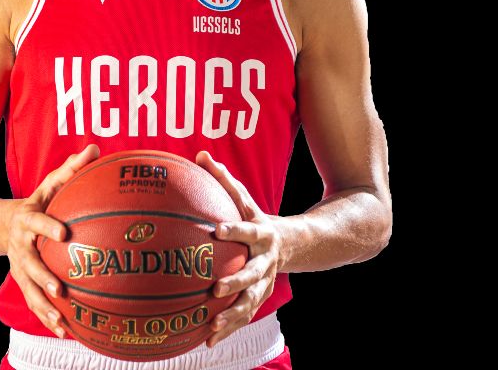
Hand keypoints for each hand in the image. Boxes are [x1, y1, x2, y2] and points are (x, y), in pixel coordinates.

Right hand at [6, 144, 100, 338]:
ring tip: (61, 322)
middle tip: (60, 289)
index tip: (64, 234)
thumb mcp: (50, 184)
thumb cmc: (39, 202)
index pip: (36, 222)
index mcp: (28, 219)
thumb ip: (71, 169)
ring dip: (43, 307)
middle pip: (28, 264)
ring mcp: (19, 267)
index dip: (47, 227)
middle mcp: (20, 246)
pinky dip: (47, 317)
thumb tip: (96, 148)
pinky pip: (34, 302)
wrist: (4, 224)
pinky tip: (66, 332)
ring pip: (28, 289)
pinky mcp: (23, 282)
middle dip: (42, 277)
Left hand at [195, 150, 284, 347]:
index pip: (247, 229)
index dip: (234, 230)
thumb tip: (200, 155)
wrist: (297, 243)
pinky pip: (244, 315)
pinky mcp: (260, 296)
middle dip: (236, 282)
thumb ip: (224, 180)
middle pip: (253, 273)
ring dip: (232, 315)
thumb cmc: (258, 218)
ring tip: (212, 326)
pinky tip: (207, 341)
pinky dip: (228, 329)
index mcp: (261, 233)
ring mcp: (266, 281)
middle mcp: (266, 260)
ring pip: (251, 301)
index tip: (216, 230)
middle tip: (215, 288)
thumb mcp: (245, 199)